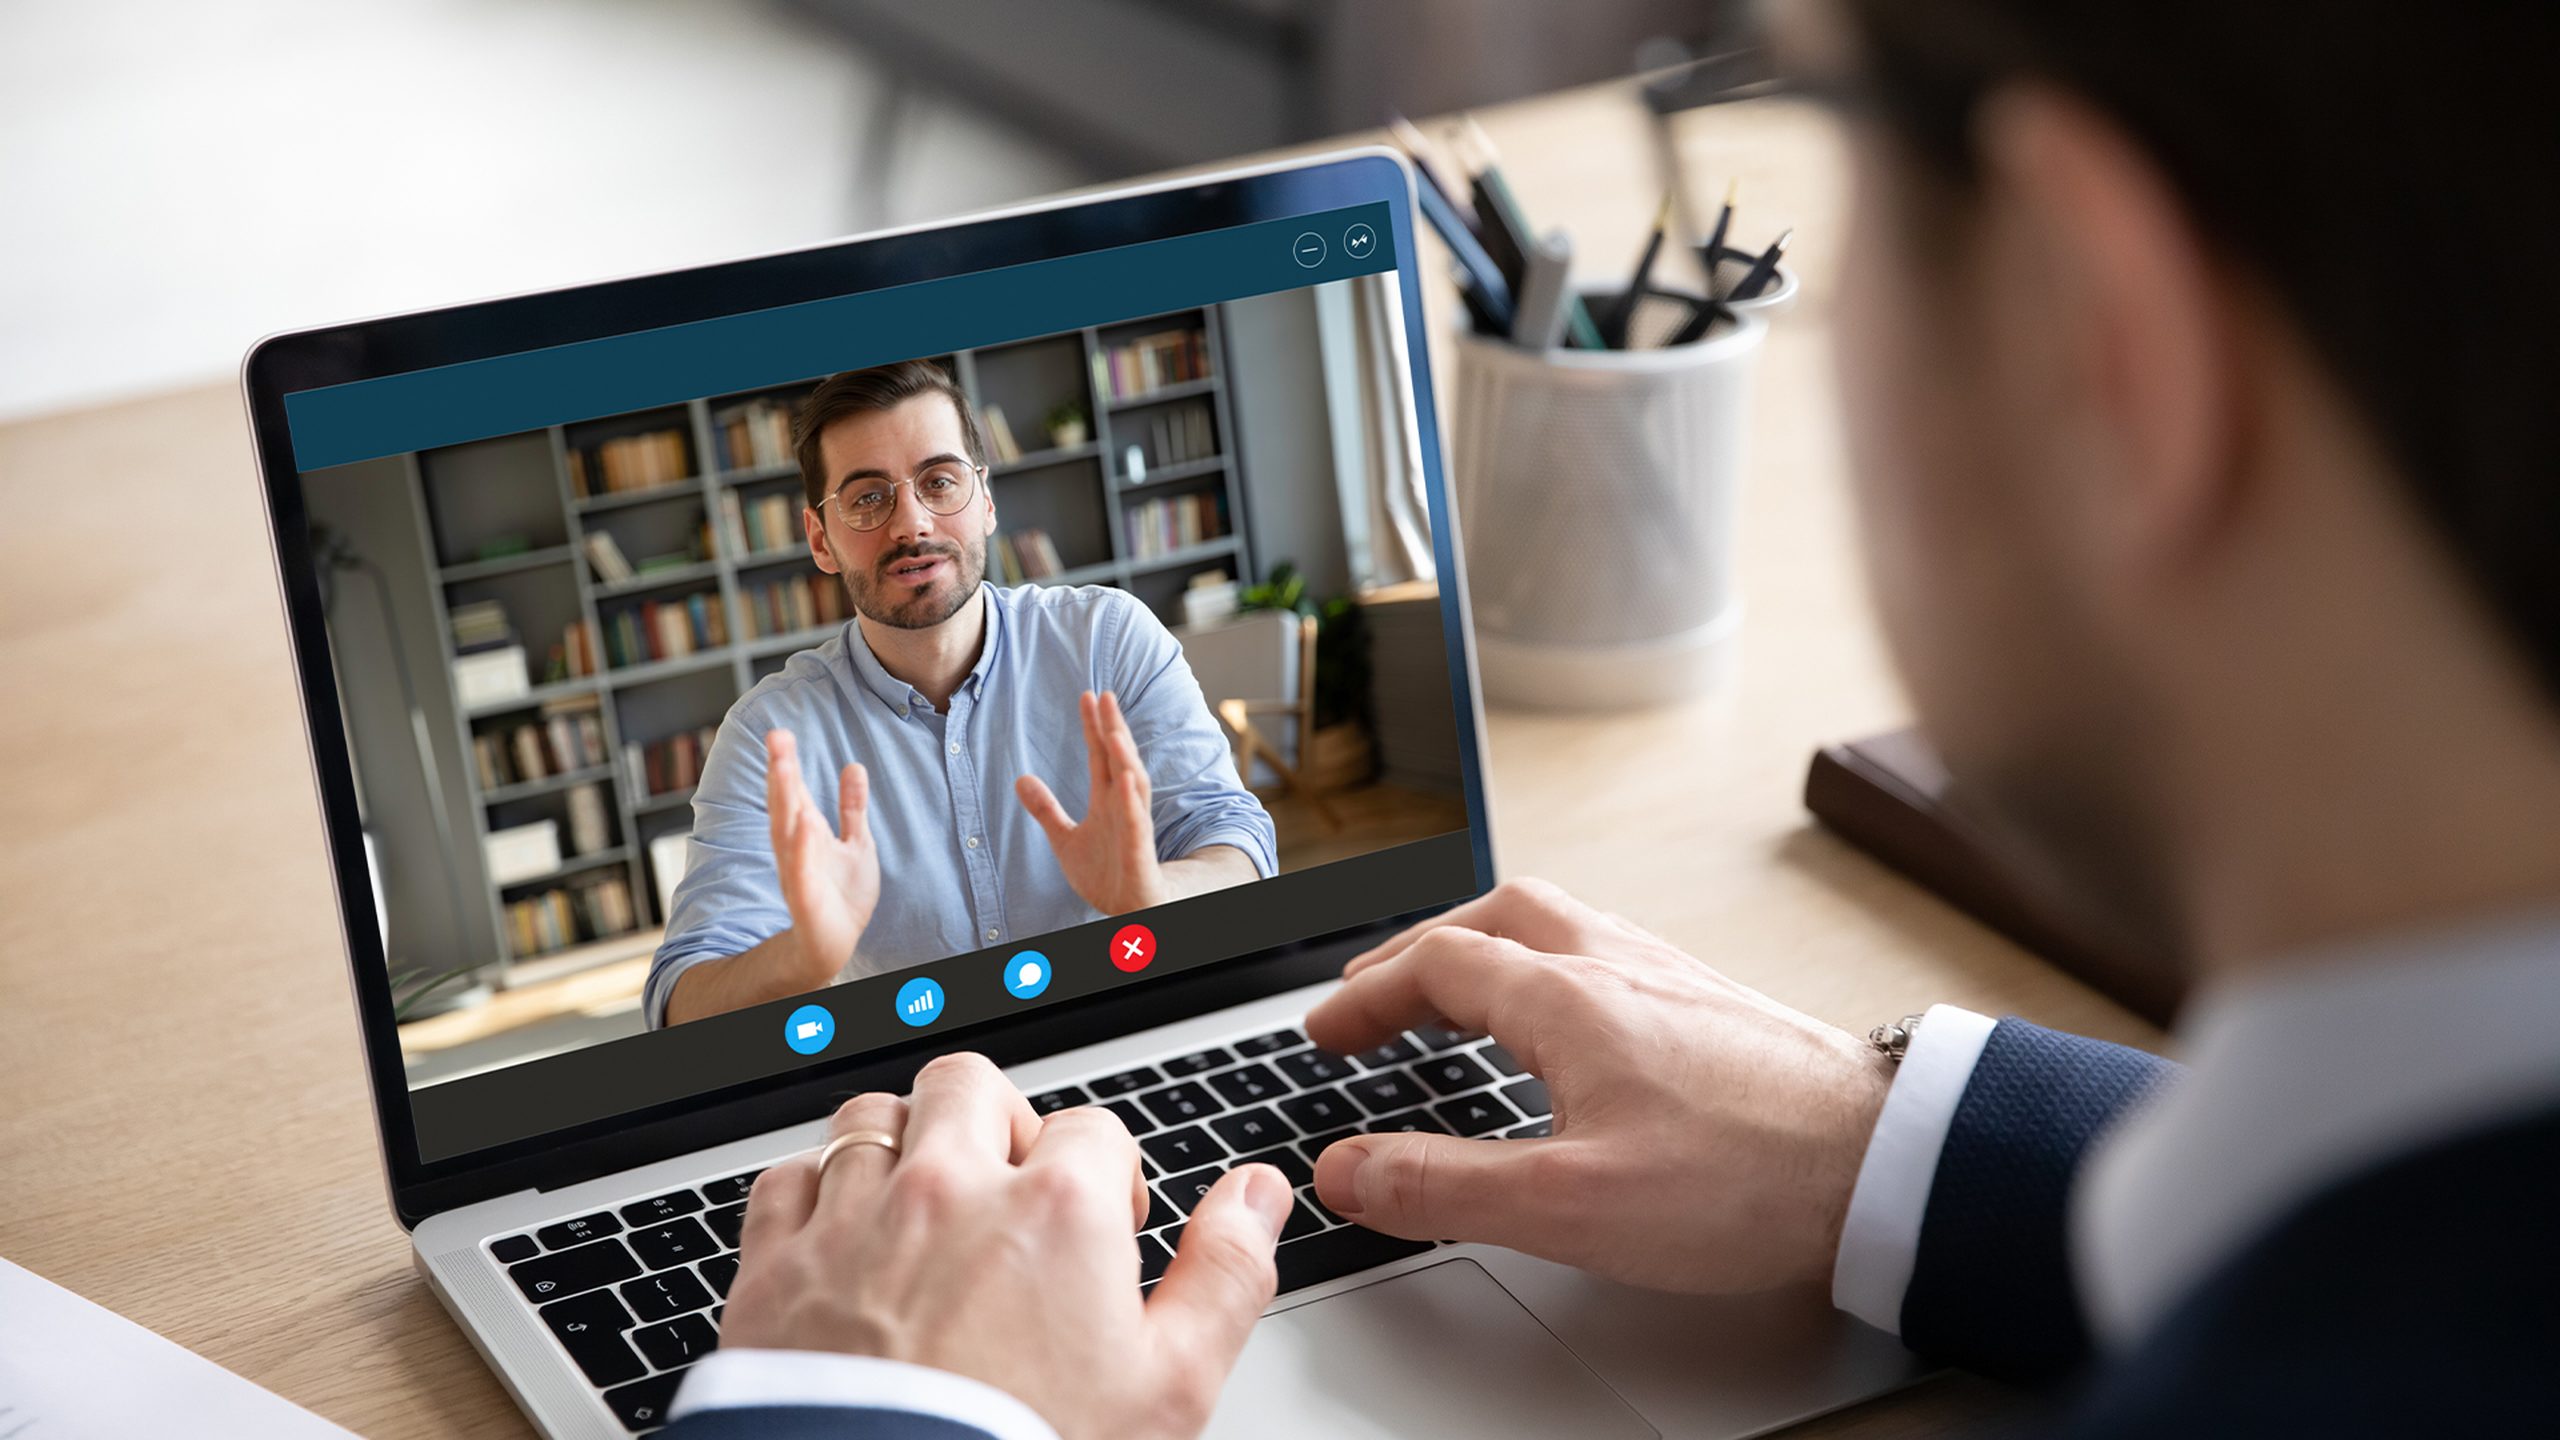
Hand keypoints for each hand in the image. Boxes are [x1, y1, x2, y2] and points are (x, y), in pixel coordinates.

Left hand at [723, 1054, 1294, 1439]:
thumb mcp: (1171, 1387)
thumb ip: (1225, 1274)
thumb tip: (1257, 1194)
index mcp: (1054, 1207)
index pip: (1093, 1130)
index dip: (1108, 1181)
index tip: (1103, 1238)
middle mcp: (948, 1190)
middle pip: (971, 1084)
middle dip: (997, 1124)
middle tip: (1010, 1195)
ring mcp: (852, 1222)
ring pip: (874, 1118)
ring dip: (904, 1148)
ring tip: (928, 1213)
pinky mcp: (774, 1269)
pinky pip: (788, 1179)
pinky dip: (816, 1195)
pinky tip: (843, 1243)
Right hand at [766, 728, 878, 988]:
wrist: (835, 942)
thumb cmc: (842, 895)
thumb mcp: (856, 842)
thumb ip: (853, 807)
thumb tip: (854, 766)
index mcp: (807, 832)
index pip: (794, 791)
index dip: (787, 763)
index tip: (780, 732)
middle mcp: (797, 848)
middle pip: (786, 804)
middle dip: (781, 772)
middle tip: (777, 738)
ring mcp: (798, 872)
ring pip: (787, 832)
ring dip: (784, 800)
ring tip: (783, 768)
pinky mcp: (805, 898)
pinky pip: (801, 871)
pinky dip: (801, 849)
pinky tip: (803, 825)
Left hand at [1016, 691, 1170, 913]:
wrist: (1128, 911)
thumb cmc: (1105, 874)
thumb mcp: (1065, 839)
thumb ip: (1045, 809)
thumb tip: (1020, 778)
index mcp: (1108, 801)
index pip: (1101, 756)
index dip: (1095, 727)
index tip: (1089, 695)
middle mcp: (1124, 808)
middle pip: (1120, 761)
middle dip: (1113, 729)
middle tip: (1105, 697)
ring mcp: (1134, 828)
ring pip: (1133, 786)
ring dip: (1125, 758)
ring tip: (1114, 731)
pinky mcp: (1140, 853)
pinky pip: (1137, 824)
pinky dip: (1133, 803)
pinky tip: (1128, 780)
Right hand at [1302, 878, 1892, 1293]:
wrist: (1886, 1163)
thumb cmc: (1746, 1180)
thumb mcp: (1568, 1203)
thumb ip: (1442, 1186)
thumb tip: (1346, 1171)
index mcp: (1567, 996)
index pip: (1434, 964)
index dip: (1365, 996)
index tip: (1325, 1033)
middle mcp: (1617, 964)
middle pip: (1492, 918)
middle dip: (1418, 952)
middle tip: (1376, 995)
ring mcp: (1671, 977)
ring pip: (1554, 924)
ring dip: (1484, 947)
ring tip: (1456, 992)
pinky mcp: (1713, 1005)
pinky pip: (1604, 951)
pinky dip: (1547, 966)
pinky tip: (1569, 1016)